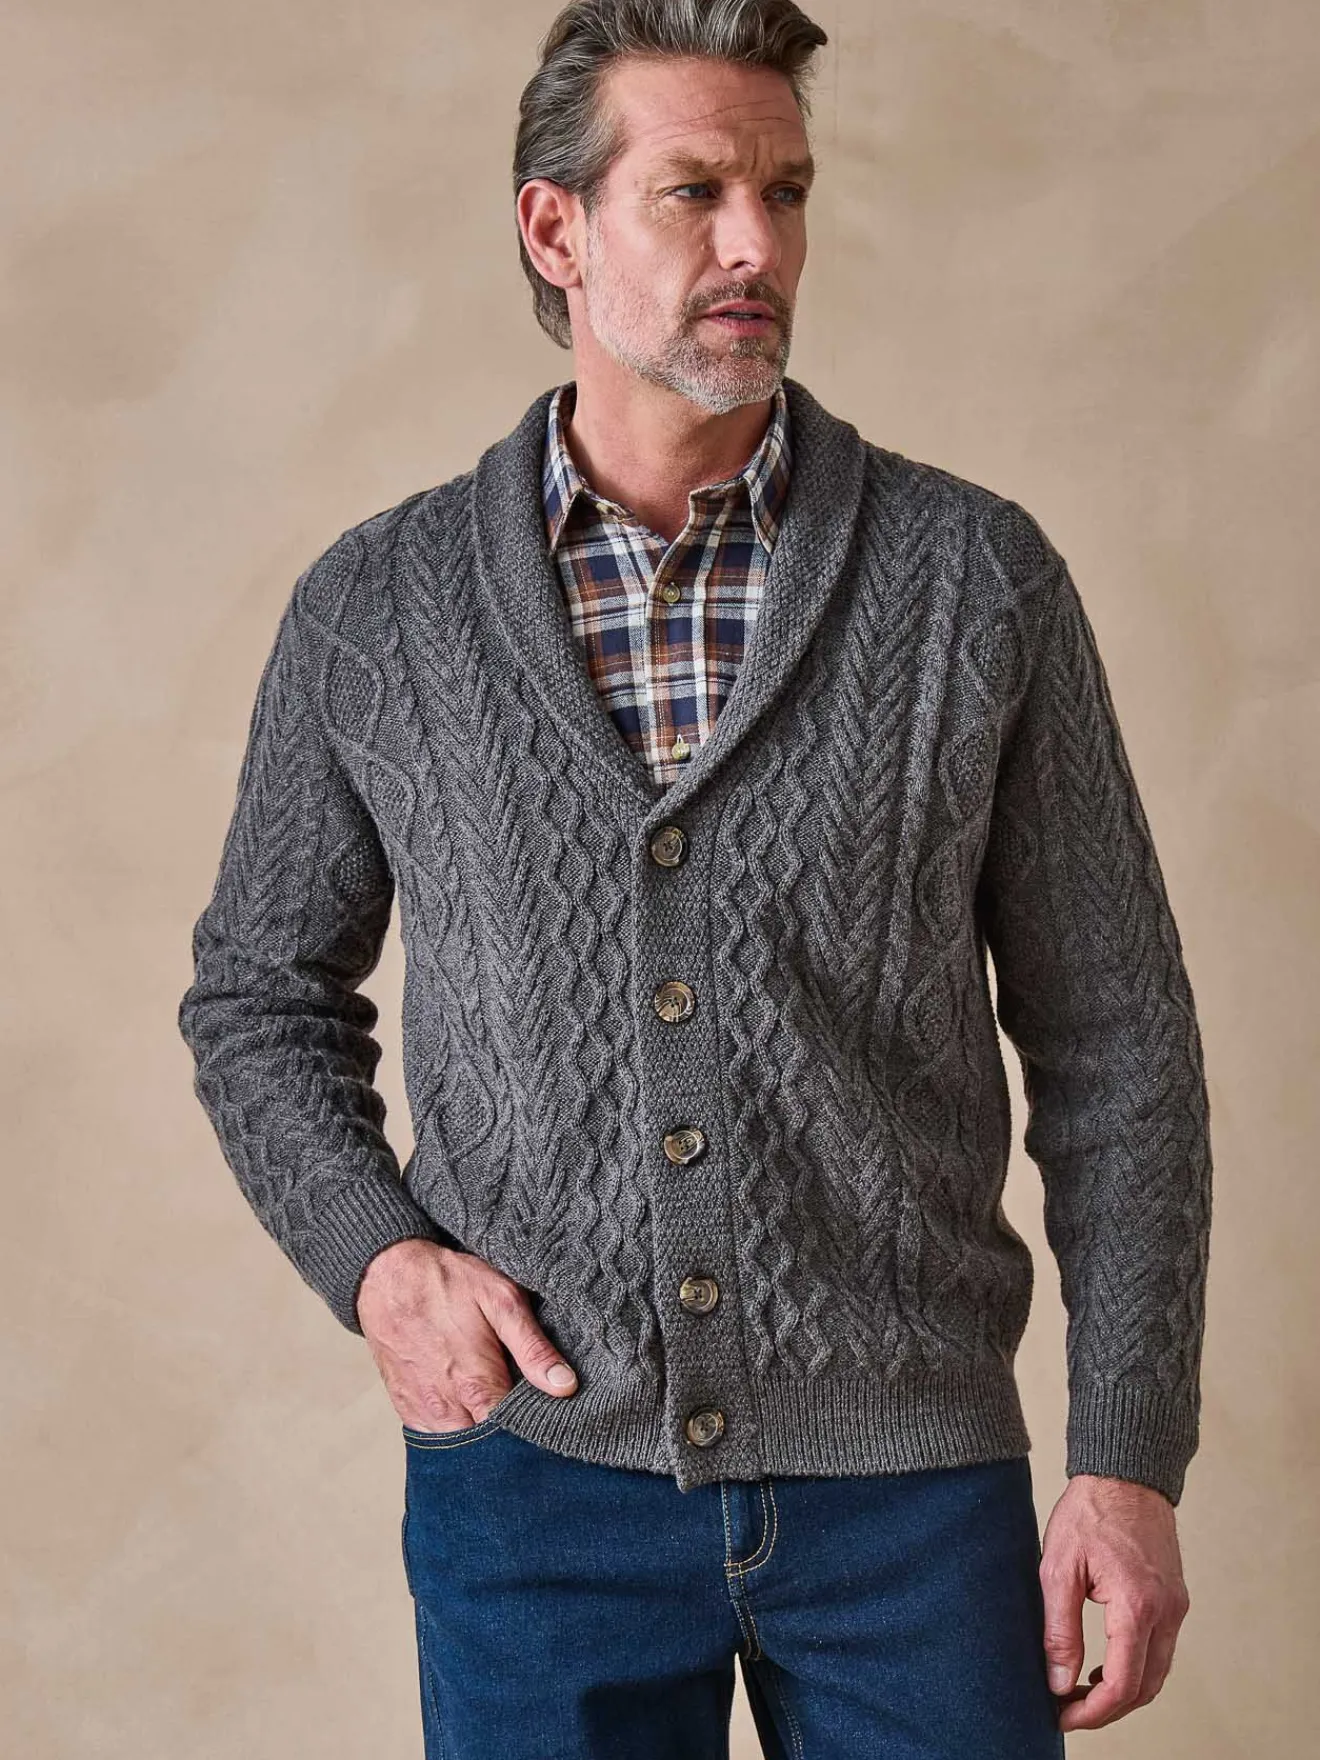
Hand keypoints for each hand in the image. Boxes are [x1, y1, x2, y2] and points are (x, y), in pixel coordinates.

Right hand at [355, 1237, 577, 1430]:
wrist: (386, 1275)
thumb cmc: (447, 1282)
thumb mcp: (500, 1299)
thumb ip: (533, 1347)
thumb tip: (565, 1386)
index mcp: (476, 1385)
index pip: (515, 1436)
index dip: (535, 1432)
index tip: (550, 1421)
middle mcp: (447, 1408)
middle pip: (486, 1449)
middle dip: (509, 1440)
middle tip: (526, 1417)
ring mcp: (423, 1412)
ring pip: (460, 1448)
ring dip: (480, 1440)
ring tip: (499, 1413)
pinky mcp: (406, 1408)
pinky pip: (435, 1439)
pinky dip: (455, 1434)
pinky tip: (469, 1412)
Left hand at [1039, 1473, 1190, 1731]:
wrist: (1125, 1473)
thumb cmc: (1089, 1513)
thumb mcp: (1058, 1568)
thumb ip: (1059, 1629)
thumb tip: (1058, 1681)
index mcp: (1137, 1606)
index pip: (1122, 1684)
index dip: (1092, 1711)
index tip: (1062, 1714)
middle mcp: (1166, 1612)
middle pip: (1144, 1687)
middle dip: (1107, 1709)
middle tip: (1068, 1709)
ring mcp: (1175, 1606)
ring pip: (1156, 1672)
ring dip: (1123, 1691)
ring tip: (1081, 1691)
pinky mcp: (1174, 1598)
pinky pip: (1160, 1649)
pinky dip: (1136, 1667)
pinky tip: (1104, 1664)